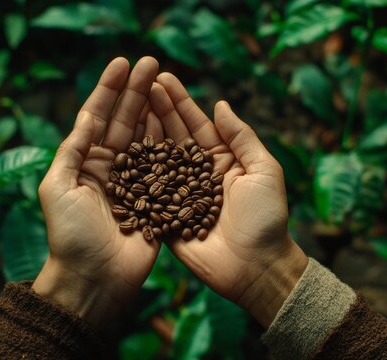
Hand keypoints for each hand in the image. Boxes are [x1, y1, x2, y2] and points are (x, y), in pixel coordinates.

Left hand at [32, 57, 160, 327]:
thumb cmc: (70, 235)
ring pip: (147, 137)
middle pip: (125, 121)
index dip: (109, 89)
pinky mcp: (156, 198)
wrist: (94, 279)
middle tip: (152, 62)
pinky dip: (172, 142)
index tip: (122, 62)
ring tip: (166, 81)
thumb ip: (72, 149)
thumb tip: (88, 114)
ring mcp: (135, 182)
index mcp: (84, 162)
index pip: (97, 117)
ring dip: (155, 109)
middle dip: (137, 91)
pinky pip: (165, 165)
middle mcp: (109, 167)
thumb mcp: (57, 187)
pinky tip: (179, 120)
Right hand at [149, 73, 308, 326]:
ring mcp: (179, 195)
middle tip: (139, 83)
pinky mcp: (165, 217)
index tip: (163, 78)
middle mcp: (197, 174)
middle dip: (157, 110)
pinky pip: (148, 192)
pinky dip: (135, 173)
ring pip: (158, 160)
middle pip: (173, 137)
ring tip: (127, 107)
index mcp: (222, 160)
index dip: (180, 102)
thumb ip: (242, 137)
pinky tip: (120, 151)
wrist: (256, 267)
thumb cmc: (266, 218)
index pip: (197, 125)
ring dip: (143, 134)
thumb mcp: (264, 170)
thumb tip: (221, 104)